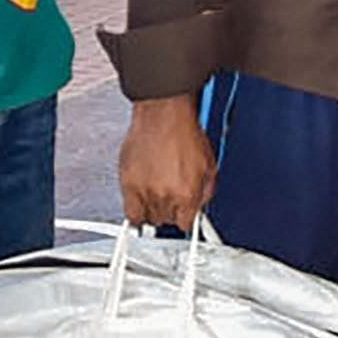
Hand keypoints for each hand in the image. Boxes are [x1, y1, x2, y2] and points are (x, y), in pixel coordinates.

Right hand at [120, 92, 215, 231]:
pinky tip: (141, 202)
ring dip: (152, 210)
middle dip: (169, 212)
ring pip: (146, 218)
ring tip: (156, 198)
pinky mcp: (127, 183)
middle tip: (170, 200)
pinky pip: (129, 211)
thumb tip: (200, 204)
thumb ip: (205, 191)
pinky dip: (135, 210)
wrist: (164, 114)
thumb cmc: (185, 132)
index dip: (185, 217)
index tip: (182, 213)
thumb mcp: (209, 165)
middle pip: (165, 221)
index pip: (185, 224)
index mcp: (188, 194)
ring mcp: (144, 190)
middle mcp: (165, 196)